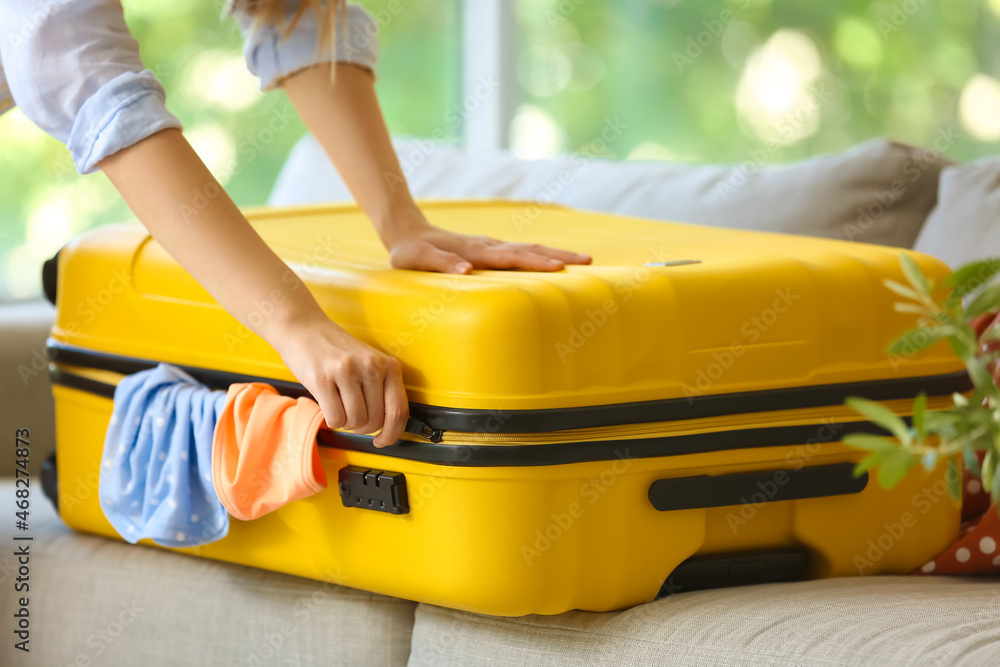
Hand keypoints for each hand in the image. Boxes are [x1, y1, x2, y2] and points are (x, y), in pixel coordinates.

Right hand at [275, 314, 408, 447]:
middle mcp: (371, 367)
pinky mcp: (322, 379)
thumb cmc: (336, 351)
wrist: (303, 328)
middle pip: (375, 421)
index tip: (383, 440)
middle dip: (362, 427)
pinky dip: (332, 421)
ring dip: (346, 423)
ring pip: (355, 422)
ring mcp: (347, 372)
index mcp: (388, 365)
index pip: (399, 410)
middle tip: (352, 416)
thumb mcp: (369, 363)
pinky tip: (329, 405)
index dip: (392, 434)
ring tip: (339, 406)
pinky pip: (335, 419)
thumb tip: (389, 428)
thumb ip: (382, 390)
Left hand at [382, 207, 592, 273]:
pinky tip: (556, 262)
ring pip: (530, 249)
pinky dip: (543, 256)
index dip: (535, 262)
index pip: (511, 257)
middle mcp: (488, 247)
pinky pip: (522, 253)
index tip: (558, 267)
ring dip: (556, 253)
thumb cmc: (410, 252)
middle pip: (529, 249)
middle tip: (588, 261)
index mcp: (475, 251)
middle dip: (559, 255)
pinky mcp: (492, 251)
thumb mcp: (416, 260)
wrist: (409, 233)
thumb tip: (466, 269)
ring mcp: (492, 247)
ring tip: (584, 260)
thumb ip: (440, 264)